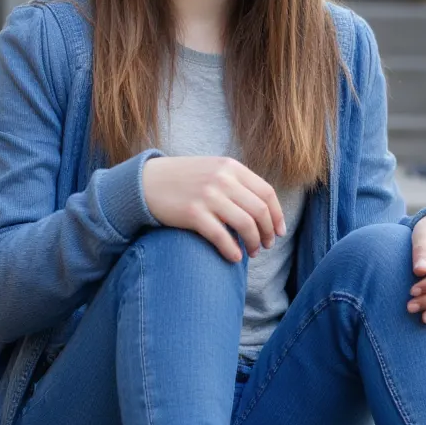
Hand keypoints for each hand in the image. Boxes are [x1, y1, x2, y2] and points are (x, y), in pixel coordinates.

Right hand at [142, 156, 285, 262]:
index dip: (277, 215)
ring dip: (254, 243)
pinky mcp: (193, 213)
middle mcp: (222, 179)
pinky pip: (222, 236)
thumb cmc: (183, 180)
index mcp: (231, 167)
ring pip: (245, 224)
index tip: (279, 231)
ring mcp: (208, 196)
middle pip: (259, 211)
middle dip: (267, 232)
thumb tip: (263, 209)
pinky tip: (235, 257)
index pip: (266, 193)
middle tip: (266, 245)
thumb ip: (237, 182)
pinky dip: (232, 250)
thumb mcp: (213, 170)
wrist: (146, 182)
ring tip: (252, 252)